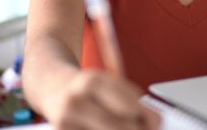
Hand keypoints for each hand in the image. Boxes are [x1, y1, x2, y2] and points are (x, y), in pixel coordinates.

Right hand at [44, 70, 160, 129]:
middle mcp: (78, 100)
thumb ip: (132, 101)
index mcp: (94, 82)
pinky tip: (103, 129)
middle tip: (142, 128)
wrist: (49, 85)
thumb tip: (156, 122)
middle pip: (122, 127)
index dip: (149, 119)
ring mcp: (66, 120)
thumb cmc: (87, 88)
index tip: (157, 123)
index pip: (131, 107)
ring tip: (126, 127)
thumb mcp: (109, 84)